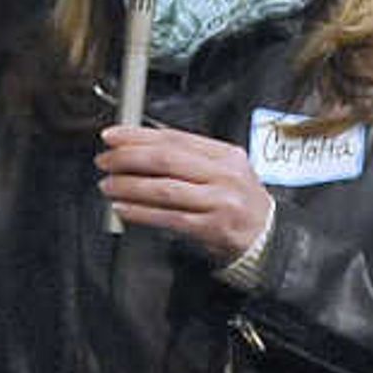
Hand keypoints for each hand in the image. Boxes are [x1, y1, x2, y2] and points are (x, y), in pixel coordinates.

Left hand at [97, 125, 271, 261]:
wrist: (268, 237)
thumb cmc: (239, 203)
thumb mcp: (224, 171)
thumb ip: (190, 159)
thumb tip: (140, 150)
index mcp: (225, 155)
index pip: (175, 138)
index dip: (138, 135)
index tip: (113, 136)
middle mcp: (224, 175)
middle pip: (167, 159)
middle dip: (128, 158)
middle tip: (105, 160)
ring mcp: (219, 201)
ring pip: (164, 188)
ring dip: (129, 186)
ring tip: (108, 184)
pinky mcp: (211, 228)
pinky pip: (168, 217)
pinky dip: (141, 212)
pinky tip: (123, 208)